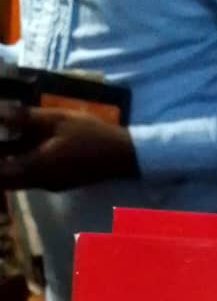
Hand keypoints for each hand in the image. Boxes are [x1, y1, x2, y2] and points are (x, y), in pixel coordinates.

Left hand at [0, 106, 139, 190]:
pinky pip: (28, 175)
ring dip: (6, 164)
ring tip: (6, 139)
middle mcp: (39, 182)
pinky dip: (18, 163)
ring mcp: (48, 183)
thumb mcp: (56, 119)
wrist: (120, 155)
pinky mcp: (55, 181)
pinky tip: (18, 143)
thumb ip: (24, 117)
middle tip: (1, 136)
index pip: (0, 172)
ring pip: (15, 178)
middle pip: (5, 179)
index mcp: (36, 168)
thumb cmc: (90, 135)